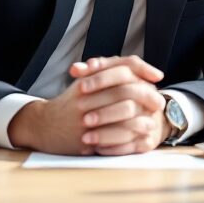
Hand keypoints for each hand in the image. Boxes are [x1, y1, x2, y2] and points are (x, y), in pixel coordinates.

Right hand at [6, 56, 163, 154]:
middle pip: (127, 89)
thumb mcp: (85, 81)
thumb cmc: (71, 103)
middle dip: (148, 96)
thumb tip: (142, 69)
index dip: (143, 69)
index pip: (123, 66)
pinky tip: (142, 136)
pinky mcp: (86, 134)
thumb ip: (109, 72)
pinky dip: (132, 134)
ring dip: (142, 117)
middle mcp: (88, 93)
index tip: (158, 77)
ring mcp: (86, 114)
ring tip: (153, 121)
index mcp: (90, 77)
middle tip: (160, 102)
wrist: (43, 125)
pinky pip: (115, 134)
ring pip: (124, 111)